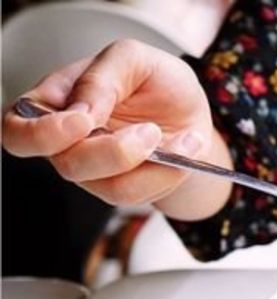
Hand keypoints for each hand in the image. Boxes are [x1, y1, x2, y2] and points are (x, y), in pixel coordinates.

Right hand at [3, 39, 217, 206]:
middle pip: (67, 165)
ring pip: (109, 187)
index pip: (17, 131)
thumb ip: (102, 78)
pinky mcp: (125, 187)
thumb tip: (82, 110)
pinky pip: (140, 194)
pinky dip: (168, 172)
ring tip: (178, 137)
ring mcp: (96, 170)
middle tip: (150, 132)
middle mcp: (67, 143)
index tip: (84, 120)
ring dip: (151, 164)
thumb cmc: (154, 80)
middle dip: (113, 153)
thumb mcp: (133, 58)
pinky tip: (185, 147)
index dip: (43, 135)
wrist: (190, 111)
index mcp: (53, 104)